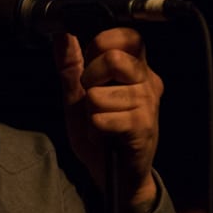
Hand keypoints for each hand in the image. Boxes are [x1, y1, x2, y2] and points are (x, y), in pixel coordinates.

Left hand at [53, 27, 163, 212]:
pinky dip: (94, 128)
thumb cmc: (101, 134)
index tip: (91, 63)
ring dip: (90, 110)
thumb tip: (63, 36)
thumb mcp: (78, 97)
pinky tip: (104, 134)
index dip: (102, 44)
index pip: (128, 37)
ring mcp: (148, 105)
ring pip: (100, 93)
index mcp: (138, 70)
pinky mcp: (142, 127)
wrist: (116, 177)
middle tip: (92, 98)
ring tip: (99, 121)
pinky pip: (102, 118)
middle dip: (90, 78)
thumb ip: (71, 67)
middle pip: (114, 59)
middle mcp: (148, 83)